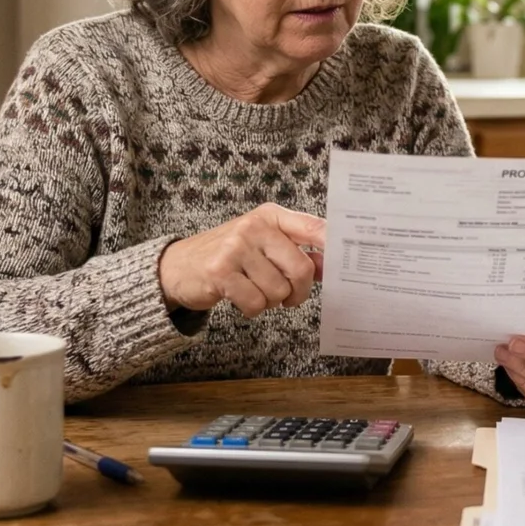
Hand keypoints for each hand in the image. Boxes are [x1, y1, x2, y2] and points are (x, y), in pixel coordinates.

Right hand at [158, 203, 324, 317]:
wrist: (179, 266)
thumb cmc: (229, 256)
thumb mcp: (262, 245)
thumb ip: (295, 252)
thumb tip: (327, 265)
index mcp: (270, 216)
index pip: (313, 227)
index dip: (333, 246)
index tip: (345, 263)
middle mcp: (254, 226)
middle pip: (301, 268)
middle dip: (299, 292)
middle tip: (288, 297)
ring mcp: (236, 247)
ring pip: (278, 291)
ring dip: (271, 301)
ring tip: (255, 290)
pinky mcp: (220, 271)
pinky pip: (256, 303)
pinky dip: (253, 309)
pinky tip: (240, 297)